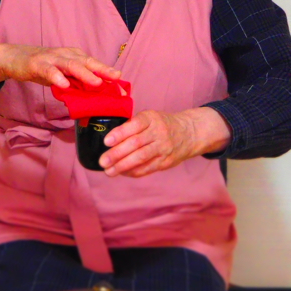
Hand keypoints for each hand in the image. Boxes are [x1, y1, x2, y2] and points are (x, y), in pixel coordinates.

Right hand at [0, 43, 120, 90]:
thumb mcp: (62, 75)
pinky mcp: (37, 64)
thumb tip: (96, 95)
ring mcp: (51, 59)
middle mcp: (65, 55)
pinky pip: (49, 71)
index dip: (108, 73)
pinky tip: (64, 85)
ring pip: (71, 65)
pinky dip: (57, 77)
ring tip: (95, 82)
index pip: (94, 64)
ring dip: (84, 73)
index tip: (123, 84)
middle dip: (102, 70)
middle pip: (87, 61)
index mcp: (74, 57)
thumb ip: (77, 83)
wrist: (14, 58)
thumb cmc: (42, 67)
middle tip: (116, 79)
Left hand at [99, 107, 230, 177]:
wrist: (188, 133)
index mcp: (151, 118)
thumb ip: (132, 126)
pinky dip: (133, 172)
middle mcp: (159, 132)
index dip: (119, 133)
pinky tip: (122, 173)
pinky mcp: (166, 161)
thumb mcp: (149, 117)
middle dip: (117, 154)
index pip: (135, 125)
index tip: (106, 142)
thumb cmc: (161, 124)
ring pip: (141, 158)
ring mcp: (164, 148)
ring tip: (109, 171)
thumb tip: (109, 142)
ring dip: (123, 166)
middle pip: (136, 144)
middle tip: (102, 161)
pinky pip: (147, 168)